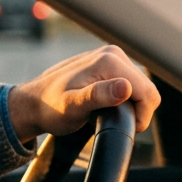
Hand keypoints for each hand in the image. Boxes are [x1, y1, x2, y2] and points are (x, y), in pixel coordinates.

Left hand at [7, 45, 160, 140]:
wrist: (33, 103)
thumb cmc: (50, 108)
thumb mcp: (73, 107)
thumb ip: (99, 96)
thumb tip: (125, 88)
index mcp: (110, 61)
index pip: (148, 93)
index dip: (141, 116)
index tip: (124, 128)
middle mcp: (113, 53)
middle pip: (147, 89)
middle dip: (137, 110)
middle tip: (112, 123)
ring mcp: (111, 56)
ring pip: (140, 87)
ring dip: (131, 104)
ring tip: (106, 115)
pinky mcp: (108, 63)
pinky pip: (130, 83)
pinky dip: (125, 98)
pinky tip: (107, 105)